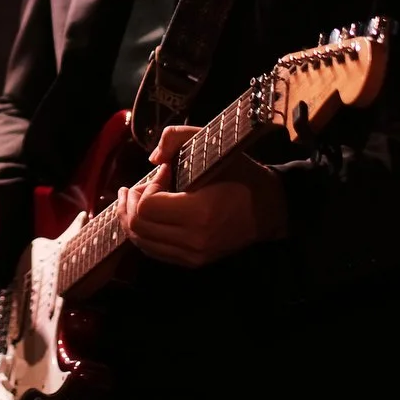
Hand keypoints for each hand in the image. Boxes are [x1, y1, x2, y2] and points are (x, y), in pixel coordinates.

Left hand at [119, 125, 287, 268]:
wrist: (269, 208)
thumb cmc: (241, 174)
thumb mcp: (214, 144)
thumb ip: (177, 137)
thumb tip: (153, 159)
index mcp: (200, 212)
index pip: (147, 207)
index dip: (147, 186)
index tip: (164, 171)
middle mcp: (194, 240)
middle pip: (139, 227)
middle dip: (130, 203)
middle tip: (136, 186)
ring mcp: (193, 255)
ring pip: (142, 242)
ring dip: (131, 219)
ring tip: (134, 199)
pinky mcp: (193, 261)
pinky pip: (155, 251)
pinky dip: (143, 234)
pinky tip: (145, 216)